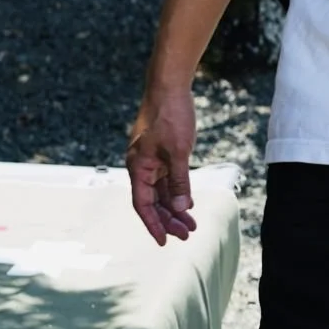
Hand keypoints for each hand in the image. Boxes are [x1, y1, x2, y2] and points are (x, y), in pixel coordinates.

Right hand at [126, 86, 198, 244]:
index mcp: (138, 167)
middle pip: (153, 201)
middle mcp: (141, 166)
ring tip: (191, 224)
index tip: (163, 242)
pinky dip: (177, 191)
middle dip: (168, 219)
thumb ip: (179, 181)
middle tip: (187, 234)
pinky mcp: (162, 152)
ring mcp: (151, 159)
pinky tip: (187, 203)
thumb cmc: (170, 115)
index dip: (153, 224)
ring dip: (174, 207)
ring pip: (161, 191)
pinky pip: (167, 179)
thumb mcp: (178, 151)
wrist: (169, 86)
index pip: (143, 205)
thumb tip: (180, 208)